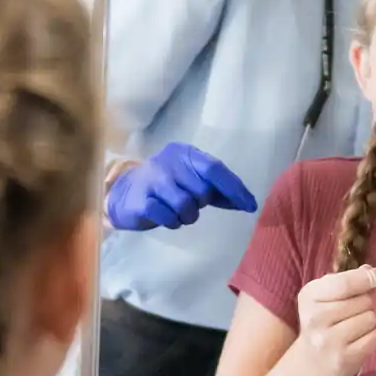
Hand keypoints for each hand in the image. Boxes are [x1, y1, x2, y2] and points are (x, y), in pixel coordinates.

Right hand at [105, 143, 256, 230]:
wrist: (125, 193)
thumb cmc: (166, 186)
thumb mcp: (191, 181)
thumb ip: (217, 190)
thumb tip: (248, 203)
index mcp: (184, 153)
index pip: (214, 168)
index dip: (234, 188)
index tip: (250, 206)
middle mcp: (169, 163)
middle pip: (202, 190)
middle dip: (201, 203)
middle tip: (191, 203)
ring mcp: (153, 181)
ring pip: (186, 206)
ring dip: (187, 216)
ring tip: (177, 212)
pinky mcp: (142, 201)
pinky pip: (168, 217)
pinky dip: (172, 221)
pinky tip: (165, 216)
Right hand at [294, 265, 375, 375]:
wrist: (310, 365)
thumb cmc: (321, 325)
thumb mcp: (324, 298)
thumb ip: (347, 281)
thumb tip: (372, 270)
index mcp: (309, 296)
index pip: (347, 282)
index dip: (371, 278)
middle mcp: (316, 317)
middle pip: (364, 300)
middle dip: (367, 303)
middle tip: (354, 312)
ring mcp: (329, 340)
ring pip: (371, 318)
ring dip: (370, 321)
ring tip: (355, 327)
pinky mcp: (345, 358)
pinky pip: (375, 337)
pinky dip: (373, 336)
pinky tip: (359, 340)